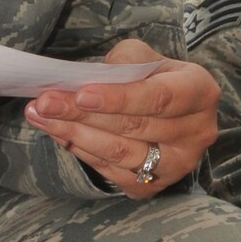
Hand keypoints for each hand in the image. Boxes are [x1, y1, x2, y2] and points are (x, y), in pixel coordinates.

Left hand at [24, 38, 218, 197]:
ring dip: (73, 134)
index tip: (81, 94)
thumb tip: (86, 79)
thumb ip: (124, 62)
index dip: (119, 98)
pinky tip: (56, 132)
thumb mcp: (147, 56)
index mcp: (200, 92)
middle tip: (45, 102)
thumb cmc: (154, 77)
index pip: (158, 98)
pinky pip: (110, 170)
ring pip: (119, 153)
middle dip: (82, 114)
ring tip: (40, 116)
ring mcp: (176, 165)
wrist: (169, 110)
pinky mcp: (152, 185)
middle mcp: (196, 133)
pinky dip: (79, 150)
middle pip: (133, 127)